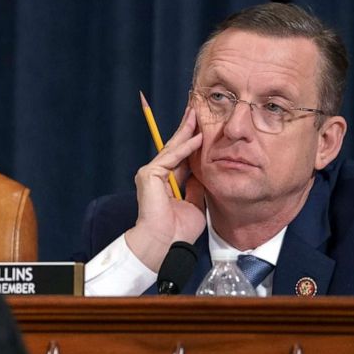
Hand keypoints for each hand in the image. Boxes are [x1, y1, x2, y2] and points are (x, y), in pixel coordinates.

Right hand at [124, 105, 206, 270]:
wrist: (165, 243)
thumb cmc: (178, 231)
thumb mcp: (195, 204)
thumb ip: (196, 187)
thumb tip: (204, 173)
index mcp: (166, 183)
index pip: (180, 157)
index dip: (191, 143)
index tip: (202, 128)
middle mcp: (155, 176)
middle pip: (174, 148)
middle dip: (187, 129)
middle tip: (197, 110)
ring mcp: (150, 174)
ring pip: (172, 149)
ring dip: (186, 132)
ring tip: (198, 114)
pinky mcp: (149, 175)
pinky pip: (171, 158)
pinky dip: (185, 148)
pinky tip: (198, 137)